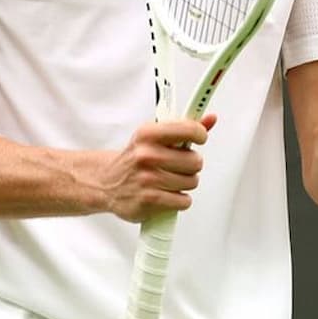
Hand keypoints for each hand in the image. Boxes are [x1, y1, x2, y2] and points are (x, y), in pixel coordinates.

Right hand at [102, 115, 216, 222]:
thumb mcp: (154, 136)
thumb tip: (211, 118)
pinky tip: (167, 193)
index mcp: (148, 134)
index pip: (189, 129)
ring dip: (185, 183)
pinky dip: (179, 200)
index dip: (200, 134)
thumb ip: (184, 128)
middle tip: (178, 165)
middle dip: (191, 165)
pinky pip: (184, 200)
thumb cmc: (135, 158)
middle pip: (195, 161)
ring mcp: (147, 178)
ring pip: (192, 182)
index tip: (199, 138)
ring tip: (169, 180)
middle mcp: (147, 154)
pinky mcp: (149, 200)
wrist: (106, 183)